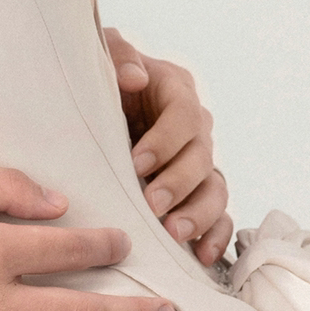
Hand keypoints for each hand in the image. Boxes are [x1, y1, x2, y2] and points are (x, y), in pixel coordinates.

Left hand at [104, 30, 232, 267]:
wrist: (90, 109)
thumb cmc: (99, 82)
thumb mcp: (102, 58)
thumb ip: (118, 56)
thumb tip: (135, 77)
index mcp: (176, 90)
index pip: (184, 115)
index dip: (165, 141)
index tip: (136, 163)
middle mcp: (195, 127)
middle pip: (202, 157)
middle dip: (178, 183)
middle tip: (152, 205)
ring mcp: (199, 162)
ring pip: (215, 189)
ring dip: (198, 213)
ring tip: (174, 233)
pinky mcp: (196, 192)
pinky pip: (218, 215)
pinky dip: (215, 235)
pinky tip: (200, 254)